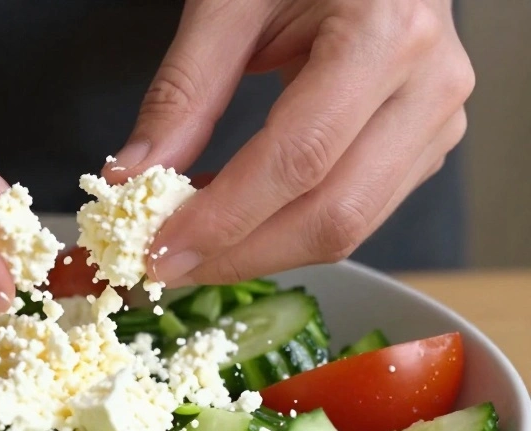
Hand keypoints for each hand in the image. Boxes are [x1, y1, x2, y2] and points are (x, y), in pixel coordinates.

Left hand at [107, 0, 472, 284]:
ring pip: (349, 228)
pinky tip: (231, 222)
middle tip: (164, 267)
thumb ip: (182, 92)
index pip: (298, 158)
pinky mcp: (424, 145)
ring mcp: (436, 121)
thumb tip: (131, 179)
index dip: (223, 219)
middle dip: (238, 255)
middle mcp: (429, 85)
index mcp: (385, 34)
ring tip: (188, 246)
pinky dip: (285, 229)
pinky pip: (355, 213)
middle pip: (333, 214)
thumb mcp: (229, 4)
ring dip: (258, 251)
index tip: (158, 249)